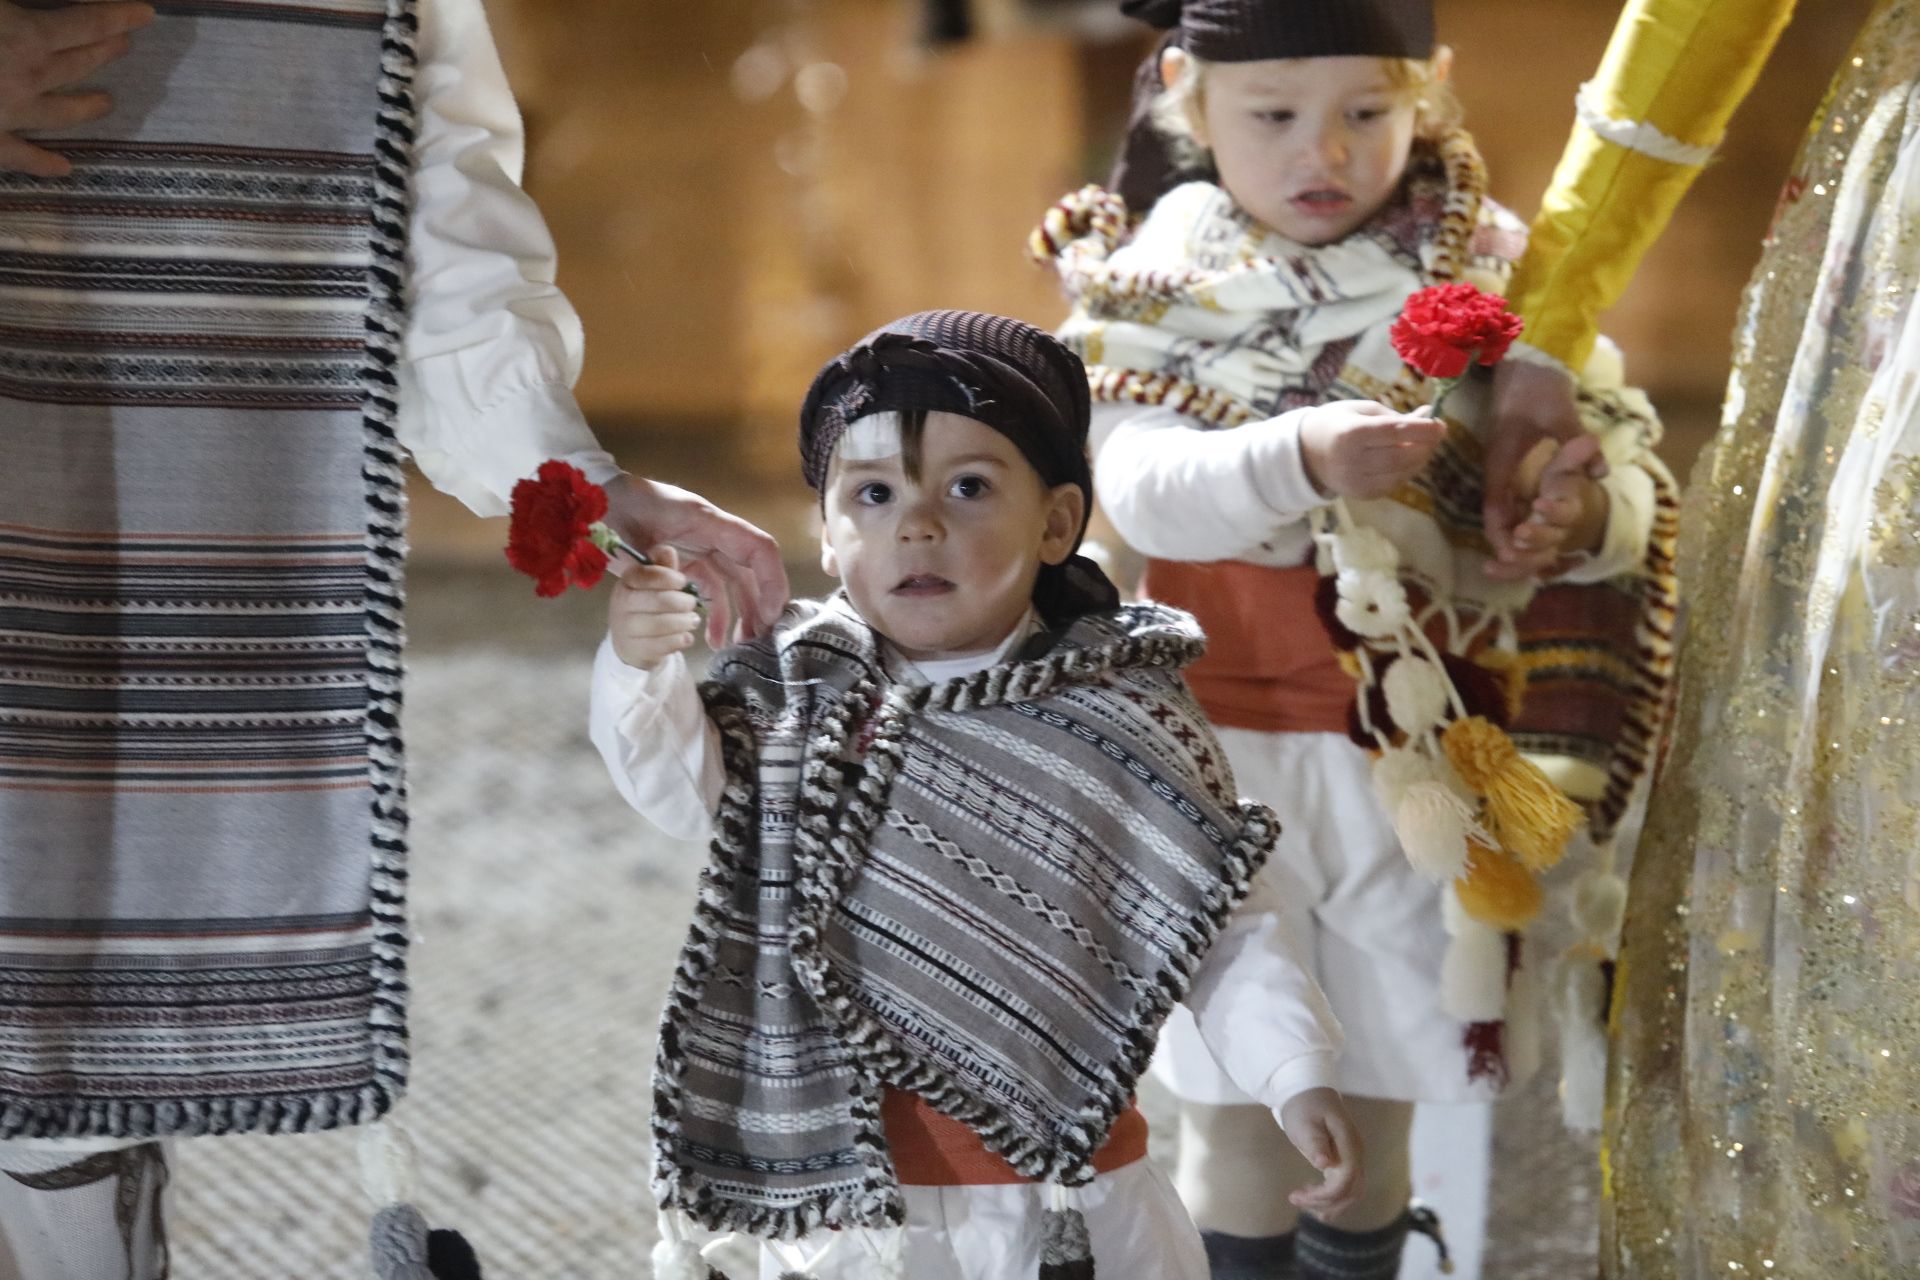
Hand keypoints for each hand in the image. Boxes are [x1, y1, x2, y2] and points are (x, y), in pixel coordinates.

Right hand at [0, 0, 153, 176]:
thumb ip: (10, 7)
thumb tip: (24, 11)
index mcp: (25, 35)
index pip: (86, 24)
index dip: (117, 16)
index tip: (145, 14)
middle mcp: (29, 77)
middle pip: (78, 64)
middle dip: (103, 51)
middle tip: (122, 45)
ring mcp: (10, 114)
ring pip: (62, 112)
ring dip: (87, 106)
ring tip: (107, 103)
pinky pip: (20, 155)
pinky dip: (43, 163)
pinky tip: (65, 169)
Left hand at [599, 474, 788, 648]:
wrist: (594, 498)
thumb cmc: (612, 508)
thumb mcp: (629, 533)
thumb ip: (652, 562)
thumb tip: (675, 587)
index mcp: (706, 521)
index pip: (758, 548)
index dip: (772, 581)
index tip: (771, 614)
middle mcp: (711, 533)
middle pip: (751, 569)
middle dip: (761, 604)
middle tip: (758, 639)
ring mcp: (700, 546)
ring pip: (733, 582)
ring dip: (740, 613)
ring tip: (738, 644)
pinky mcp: (684, 560)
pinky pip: (710, 587)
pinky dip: (714, 611)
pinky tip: (710, 637)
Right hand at [608, 545, 701, 669]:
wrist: (630, 644)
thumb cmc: (646, 607)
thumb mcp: (653, 585)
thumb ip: (663, 568)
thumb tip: (668, 550)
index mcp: (626, 583)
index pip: (644, 575)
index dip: (668, 577)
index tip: (682, 581)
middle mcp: (621, 605)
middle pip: (658, 601)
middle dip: (682, 602)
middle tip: (691, 604)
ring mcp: (626, 630)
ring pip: (662, 624)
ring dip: (684, 622)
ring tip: (692, 620)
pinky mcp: (637, 651)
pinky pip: (664, 645)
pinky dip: (681, 640)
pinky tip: (686, 636)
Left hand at [1278, 1087, 1364, 1220]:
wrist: (1309, 1090)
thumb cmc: (1304, 1106)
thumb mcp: (1304, 1122)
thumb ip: (1315, 1143)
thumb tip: (1325, 1165)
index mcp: (1348, 1143)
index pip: (1346, 1179)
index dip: (1325, 1194)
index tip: (1297, 1195)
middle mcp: (1356, 1153)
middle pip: (1351, 1190)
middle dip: (1325, 1202)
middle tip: (1296, 1199)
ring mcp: (1353, 1156)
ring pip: (1351, 1191)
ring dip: (1330, 1203)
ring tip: (1305, 1204)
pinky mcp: (1346, 1159)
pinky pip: (1346, 1184)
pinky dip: (1333, 1197)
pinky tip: (1315, 1199)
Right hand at [1298, 400, 1445, 499]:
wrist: (1305, 454)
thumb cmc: (1335, 424)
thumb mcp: (1361, 410)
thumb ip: (1394, 415)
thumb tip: (1428, 415)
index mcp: (1351, 433)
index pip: (1395, 432)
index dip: (1423, 430)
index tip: (1441, 424)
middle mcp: (1353, 461)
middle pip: (1402, 457)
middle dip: (1426, 446)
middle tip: (1435, 434)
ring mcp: (1357, 482)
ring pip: (1402, 473)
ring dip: (1419, 459)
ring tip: (1421, 445)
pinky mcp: (1361, 494)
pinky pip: (1394, 483)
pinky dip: (1406, 471)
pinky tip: (1404, 459)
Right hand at [1483, 360, 1601, 561]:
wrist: (1526, 356)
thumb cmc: (1537, 384)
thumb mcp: (1559, 412)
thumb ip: (1579, 444)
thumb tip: (1601, 474)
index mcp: (1502, 460)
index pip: (1495, 509)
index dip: (1501, 536)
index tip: (1512, 557)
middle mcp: (1500, 466)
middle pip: (1498, 515)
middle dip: (1509, 542)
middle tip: (1526, 566)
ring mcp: (1505, 462)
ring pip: (1505, 507)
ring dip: (1515, 531)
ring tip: (1531, 555)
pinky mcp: (1513, 457)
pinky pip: (1513, 494)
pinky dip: (1521, 513)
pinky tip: (1536, 523)